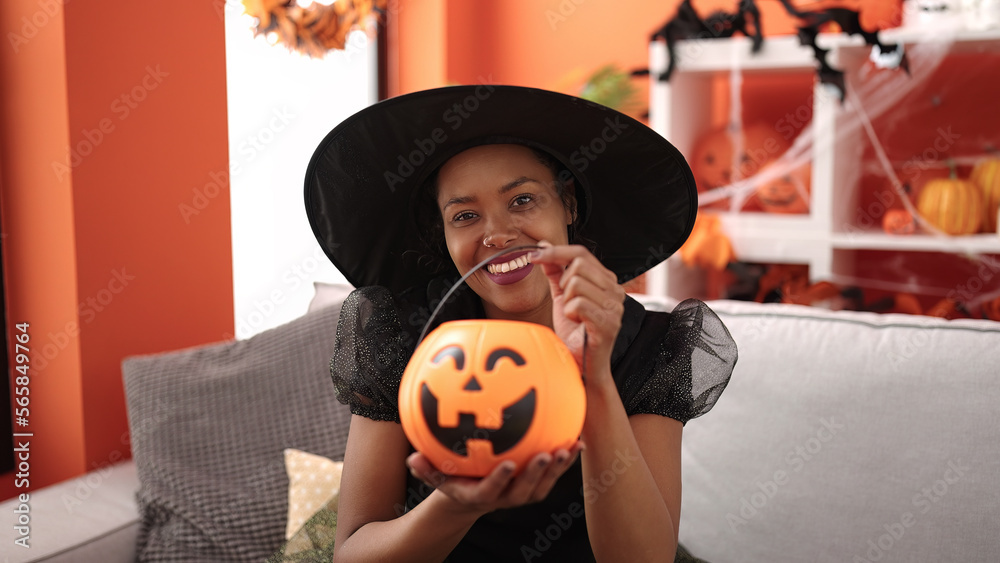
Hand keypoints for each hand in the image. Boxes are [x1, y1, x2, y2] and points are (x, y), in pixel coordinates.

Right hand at [405, 443, 583, 515]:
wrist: (472, 496)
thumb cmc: (452, 478)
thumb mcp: (436, 474)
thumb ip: (425, 468)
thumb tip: (411, 459)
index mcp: (481, 495)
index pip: (492, 491)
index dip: (500, 480)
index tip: (508, 465)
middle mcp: (505, 498)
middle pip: (524, 492)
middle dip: (535, 475)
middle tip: (545, 455)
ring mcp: (523, 493)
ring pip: (543, 486)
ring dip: (557, 469)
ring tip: (568, 448)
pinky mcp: (536, 485)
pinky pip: (554, 474)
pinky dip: (566, 460)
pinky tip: (578, 441)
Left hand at [529, 241, 624, 380]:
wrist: (582, 365)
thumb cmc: (575, 332)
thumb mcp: (562, 297)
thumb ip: (556, 272)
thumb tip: (544, 247)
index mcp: (607, 281)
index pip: (581, 253)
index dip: (555, 252)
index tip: (533, 255)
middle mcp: (615, 291)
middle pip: (579, 265)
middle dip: (564, 284)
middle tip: (567, 303)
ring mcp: (615, 307)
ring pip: (577, 284)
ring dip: (567, 302)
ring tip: (575, 316)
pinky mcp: (609, 323)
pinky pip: (578, 304)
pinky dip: (570, 315)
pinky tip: (577, 324)